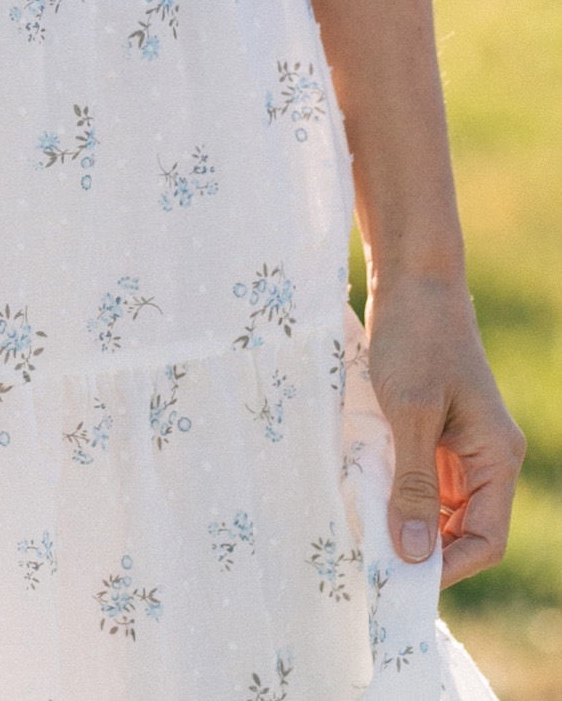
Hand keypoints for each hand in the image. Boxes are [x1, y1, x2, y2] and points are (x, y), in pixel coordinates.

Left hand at [366, 272, 526, 586]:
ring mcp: (460, 443)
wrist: (412, 278)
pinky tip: (363, 491)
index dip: (447, 567)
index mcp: (496, 458)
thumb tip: (415, 556)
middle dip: (422, 548)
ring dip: (404, 519)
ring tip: (363, 529)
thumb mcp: (410, 413)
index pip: (485, 540)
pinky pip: (421, 477)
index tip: (399, 579)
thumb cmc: (415, 339)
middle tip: (372, 561)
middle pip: (462, 529)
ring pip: (438, 506)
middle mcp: (485, 457)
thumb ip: (413, 484)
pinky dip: (396, 489)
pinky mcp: (435, 429)